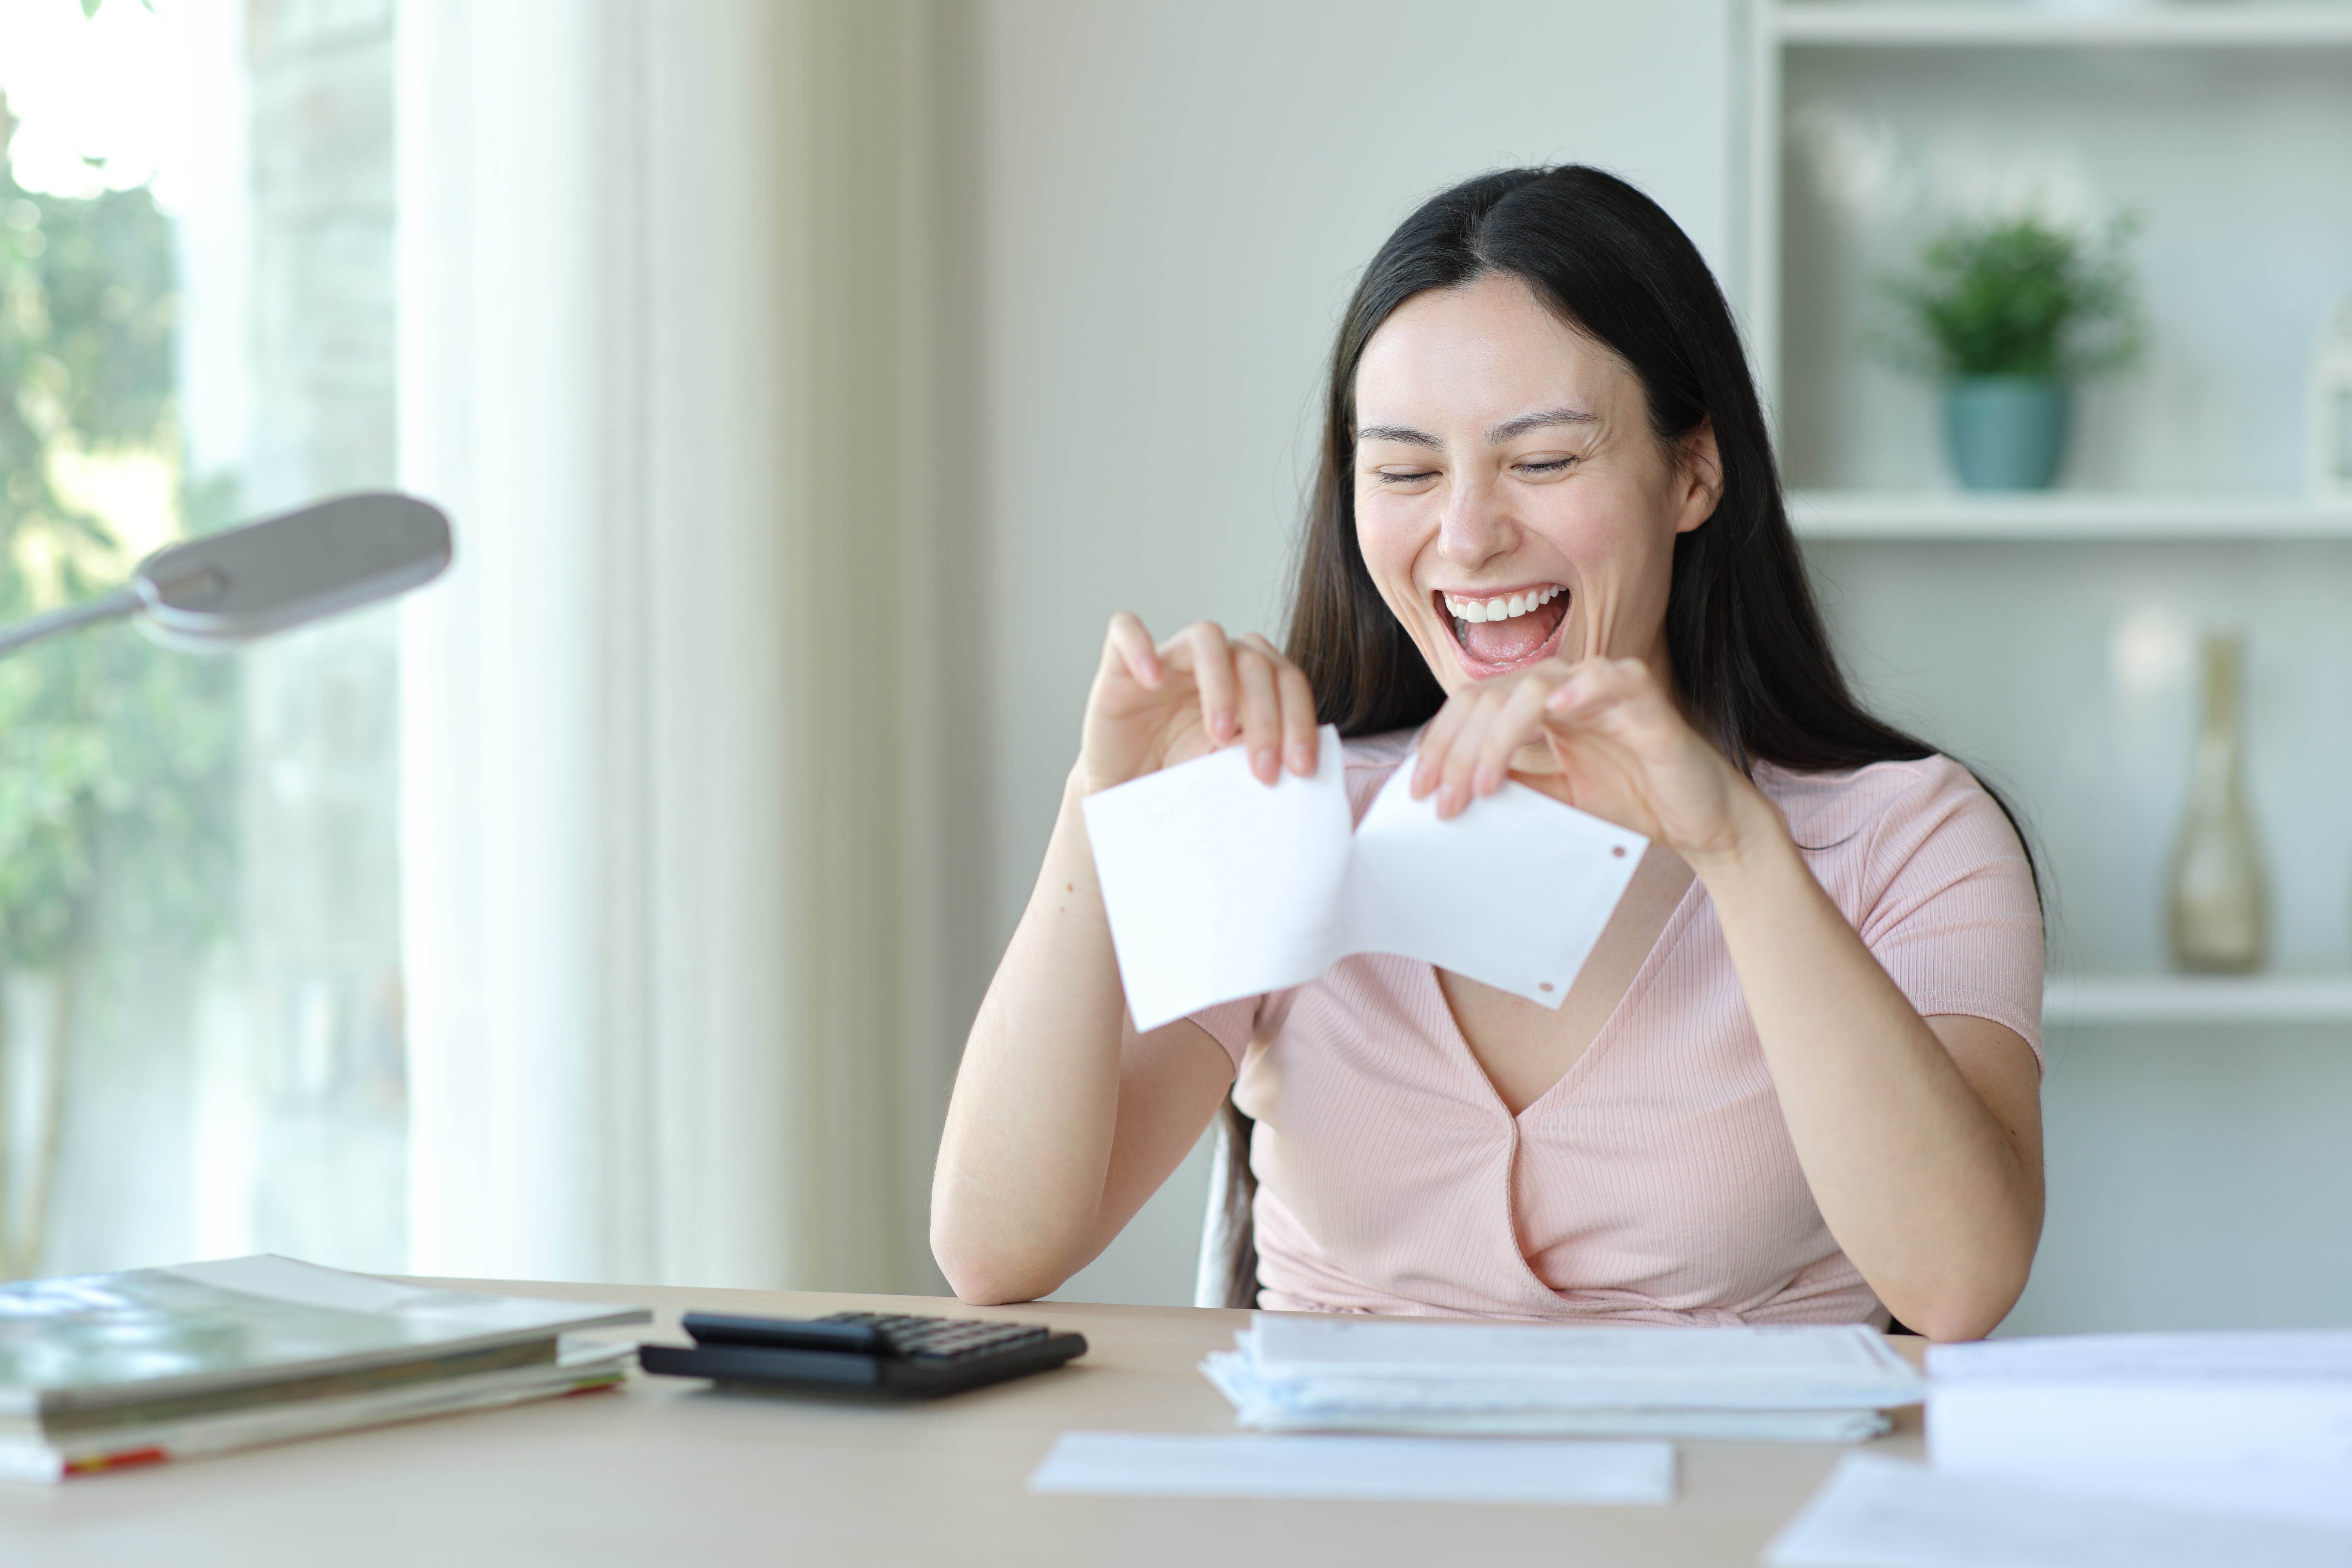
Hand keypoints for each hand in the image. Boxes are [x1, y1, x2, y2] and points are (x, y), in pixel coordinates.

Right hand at [1079, 614, 1320, 794]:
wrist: (1123, 794)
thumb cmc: (1177, 781)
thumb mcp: (1229, 775)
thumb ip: (1261, 761)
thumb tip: (1309, 773)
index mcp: (1247, 686)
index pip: (1286, 680)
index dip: (1300, 720)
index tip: (1300, 767)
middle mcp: (1213, 665)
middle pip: (1254, 659)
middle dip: (1268, 716)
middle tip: (1265, 769)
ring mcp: (1167, 660)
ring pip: (1206, 636)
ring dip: (1221, 683)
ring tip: (1219, 734)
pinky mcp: (1119, 666)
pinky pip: (1126, 630)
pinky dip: (1140, 647)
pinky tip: (1151, 680)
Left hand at [1409, 655, 1771, 866]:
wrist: (1696, 823)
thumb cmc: (1628, 803)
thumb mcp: (1552, 797)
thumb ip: (1510, 783)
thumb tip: (1447, 789)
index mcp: (1537, 704)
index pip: (1472, 706)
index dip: (1441, 744)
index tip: (1421, 791)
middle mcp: (1564, 687)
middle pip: (1489, 696)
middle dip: (1460, 751)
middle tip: (1446, 801)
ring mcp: (1604, 687)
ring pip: (1532, 688)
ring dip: (1498, 737)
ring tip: (1485, 784)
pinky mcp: (1646, 700)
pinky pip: (1612, 679)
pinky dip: (1583, 690)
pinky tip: (1558, 711)